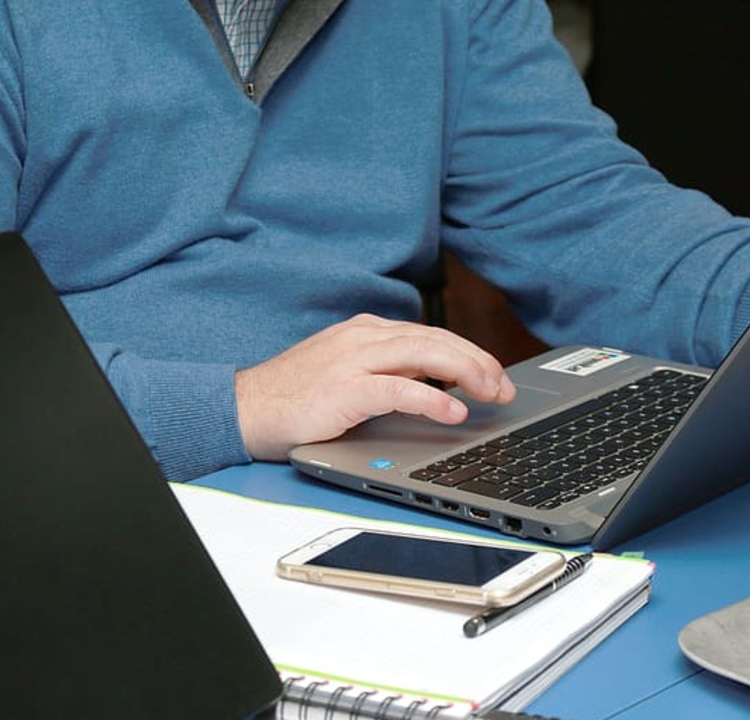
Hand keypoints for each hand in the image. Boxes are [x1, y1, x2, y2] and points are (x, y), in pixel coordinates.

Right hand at [235, 313, 516, 461]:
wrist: (244, 408)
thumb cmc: (296, 397)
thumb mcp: (349, 375)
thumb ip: (388, 373)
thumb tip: (439, 389)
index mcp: (367, 331)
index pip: (432, 335)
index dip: (470, 353)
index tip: (496, 375)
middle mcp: (364, 337)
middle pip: (437, 340)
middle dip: (479, 362)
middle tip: (506, 387)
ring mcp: (354, 360)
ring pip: (426, 355)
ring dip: (467, 373)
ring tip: (492, 394)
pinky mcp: (345, 389)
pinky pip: (400, 389)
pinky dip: (433, 399)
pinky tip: (455, 411)